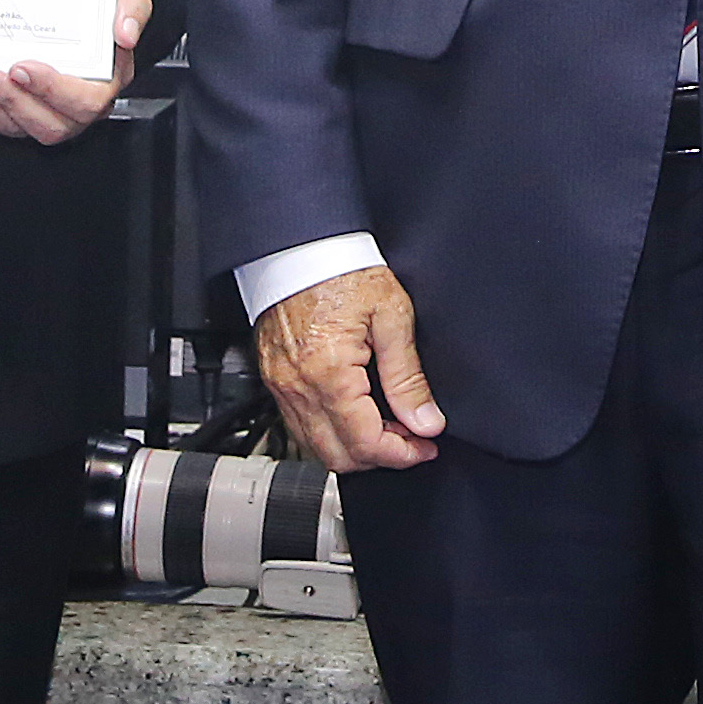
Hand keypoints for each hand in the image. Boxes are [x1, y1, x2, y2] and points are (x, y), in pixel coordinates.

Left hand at [0, 0, 146, 144]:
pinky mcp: (10, 108)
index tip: (24, 67)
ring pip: (10, 124)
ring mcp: (38, 108)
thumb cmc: (101, 2)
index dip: (52, 90)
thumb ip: (131, 8)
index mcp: (104, 82)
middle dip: (9, 102)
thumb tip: (124, 32)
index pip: (85, 101)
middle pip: (44, 123)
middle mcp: (71, 104)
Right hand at [256, 265, 445, 470]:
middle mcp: (298, 386)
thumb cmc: (343, 269)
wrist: (302, 246)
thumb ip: (408, 377)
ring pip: (316, 448)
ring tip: (388, 425)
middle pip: (338, 457)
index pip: (366, 443)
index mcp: (329, 372)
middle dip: (380, 457)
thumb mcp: (392, 317)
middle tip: (411, 438)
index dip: (403, 454)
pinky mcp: (276, 379)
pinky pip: (301, 426)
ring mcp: (282, 385)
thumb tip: (426, 422)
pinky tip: (359, 413)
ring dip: (355, 448)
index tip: (426, 447)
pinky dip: (332, 432)